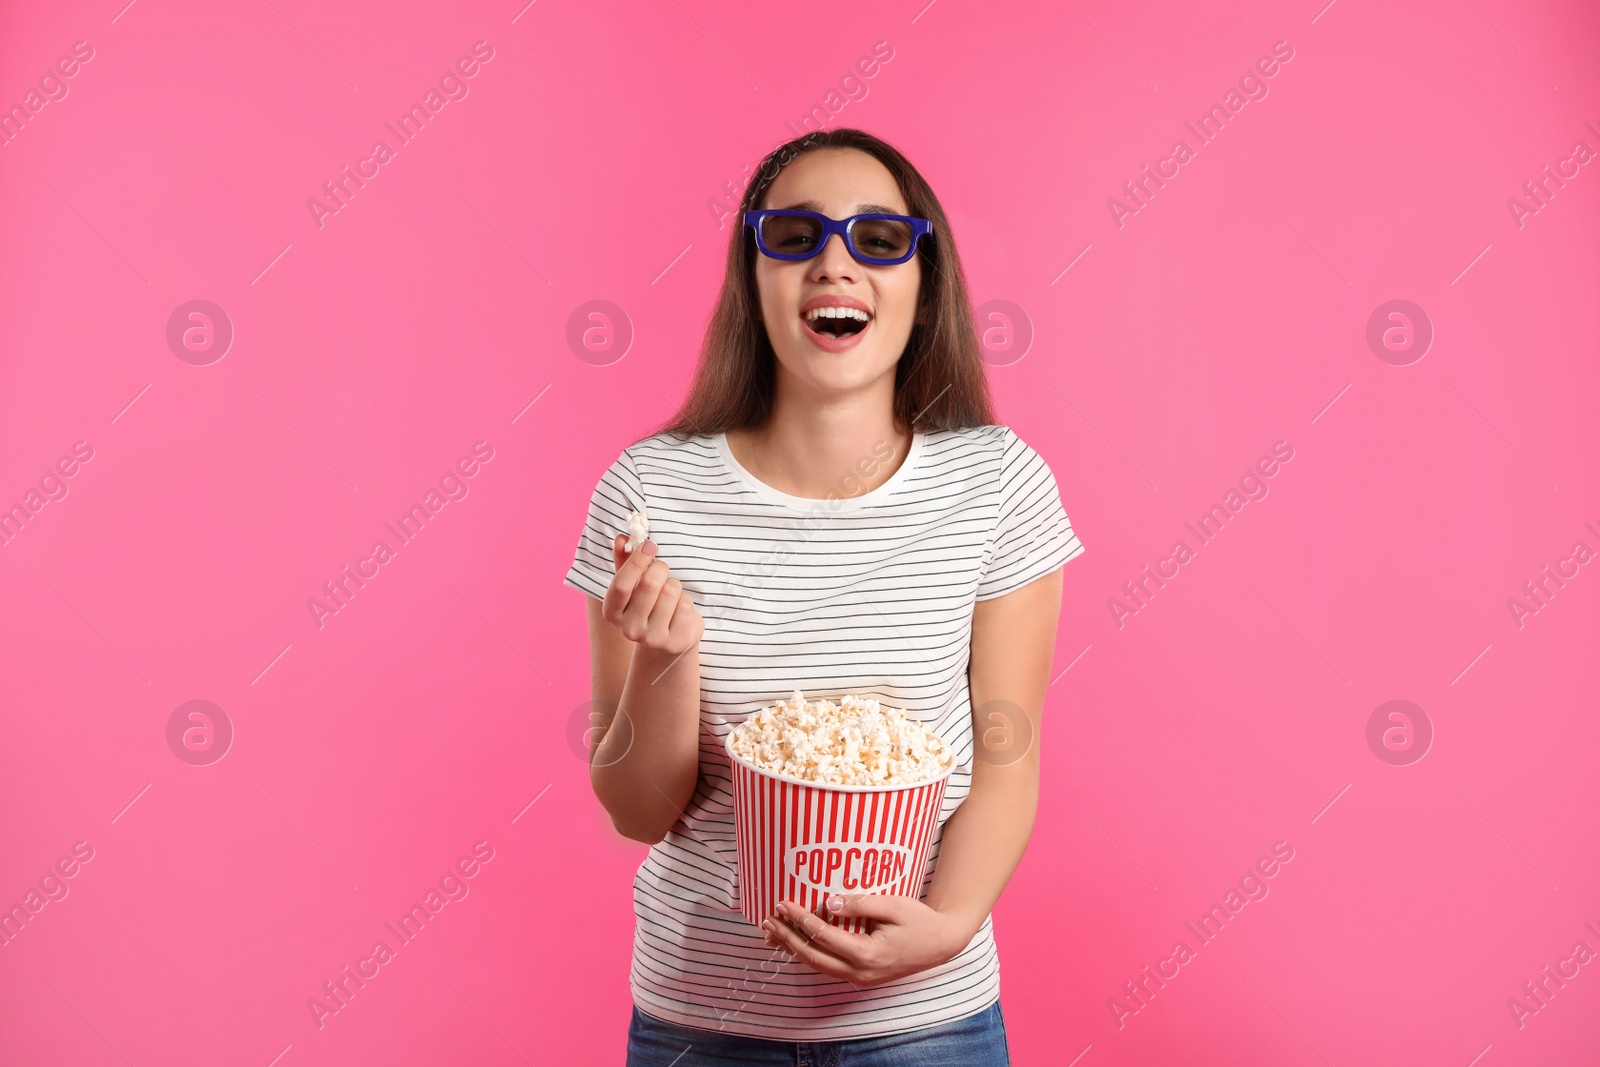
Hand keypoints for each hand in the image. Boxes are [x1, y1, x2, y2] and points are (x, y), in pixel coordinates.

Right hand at [604, 534, 703, 655]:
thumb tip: (621, 538)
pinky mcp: (675, 641)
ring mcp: (652, 638)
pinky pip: (686, 605)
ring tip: (671, 592)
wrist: (668, 639)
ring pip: (671, 591)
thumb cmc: (648, 605)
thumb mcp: (633, 584)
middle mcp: (629, 628)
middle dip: (660, 568)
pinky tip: (680, 608)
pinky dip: (686, 600)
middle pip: (649, 584)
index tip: (650, 545)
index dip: (636, 561)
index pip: (621, 584)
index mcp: (612, 612)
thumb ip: (624, 560)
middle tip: (662, 568)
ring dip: (674, 584)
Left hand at [760, 894, 975, 987]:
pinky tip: (795, 944)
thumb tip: (828, 903)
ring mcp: (860, 978)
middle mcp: (860, 972)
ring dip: (793, 948)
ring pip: (817, 965)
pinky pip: (828, 966)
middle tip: (766, 920)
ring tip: (772, 933)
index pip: (823, 936)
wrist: (941, 944)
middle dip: (787, 937)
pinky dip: (809, 954)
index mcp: (867, 954)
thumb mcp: (893, 905)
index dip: (799, 919)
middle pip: (813, 956)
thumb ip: (860, 904)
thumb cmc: (919, 921)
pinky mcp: (861, 976)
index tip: (782, 903)